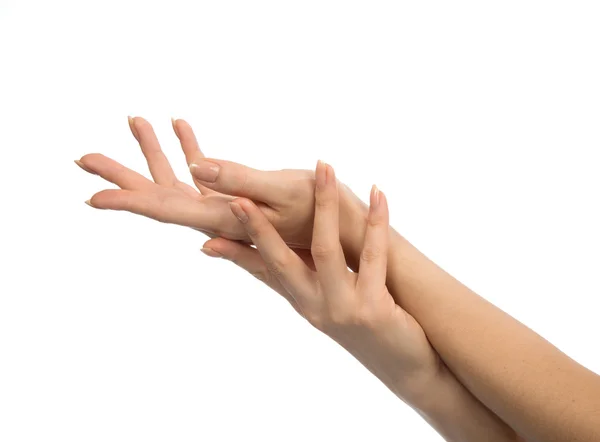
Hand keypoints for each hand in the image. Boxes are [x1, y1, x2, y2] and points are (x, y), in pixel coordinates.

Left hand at [76, 117, 323, 246]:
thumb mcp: (281, 191)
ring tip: (135, 120)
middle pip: (158, 194)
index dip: (125, 199)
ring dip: (155, 151)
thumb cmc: (321, 212)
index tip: (89, 196)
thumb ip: (240, 181)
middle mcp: (216, 214)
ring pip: (178, 178)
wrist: (345, 231)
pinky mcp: (240, 196)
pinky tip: (182, 127)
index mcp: (221, 216)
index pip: (162, 208)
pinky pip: (207, 171)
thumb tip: (195, 170)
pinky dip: (191, 148)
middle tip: (83, 158)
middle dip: (123, 172)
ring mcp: (226, 205)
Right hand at [203, 160, 440, 403]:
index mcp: (302, 301)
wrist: (404, 366)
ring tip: (324, 168)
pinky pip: (373, 258)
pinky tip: (378, 194)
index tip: (215, 224)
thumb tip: (279, 256)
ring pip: (326, 251)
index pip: (262, 270)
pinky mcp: (373, 311)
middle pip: (281, 261)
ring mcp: (342, 309)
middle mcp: (315, 307)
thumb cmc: (366, 325)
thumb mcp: (328, 305)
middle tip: (240, 197)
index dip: (238, 246)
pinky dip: (375, 223)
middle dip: (260, 228)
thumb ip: (305, 279)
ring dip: (324, 205)